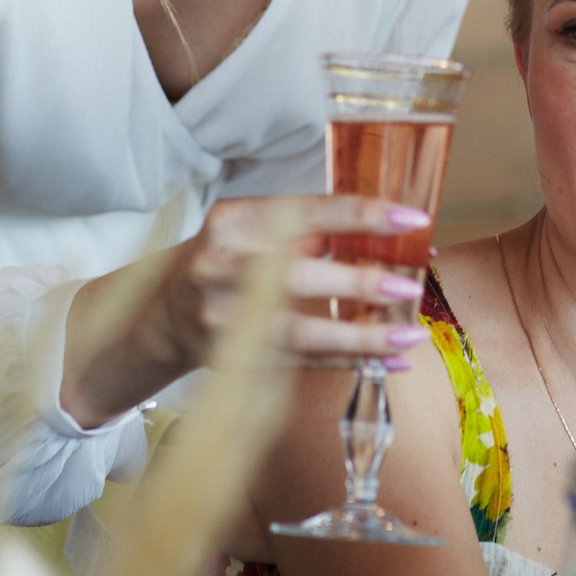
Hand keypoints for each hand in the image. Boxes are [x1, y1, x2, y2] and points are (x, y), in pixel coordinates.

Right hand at [165, 194, 433, 366]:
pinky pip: (303, 363)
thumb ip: (310, 230)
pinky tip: (389, 360)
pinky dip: (349, 361)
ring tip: (408, 335)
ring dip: (362, 335)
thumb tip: (392, 239)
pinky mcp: (236, 358)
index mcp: (235, 220)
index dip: (362, 215)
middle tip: (410, 285)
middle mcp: (222, 265)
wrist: (164, 311)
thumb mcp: (254, 228)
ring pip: (302, 331)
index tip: (411, 219)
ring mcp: (225, 318)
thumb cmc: (227, 259)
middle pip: (298, 276)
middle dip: (361, 282)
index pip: (306, 212)